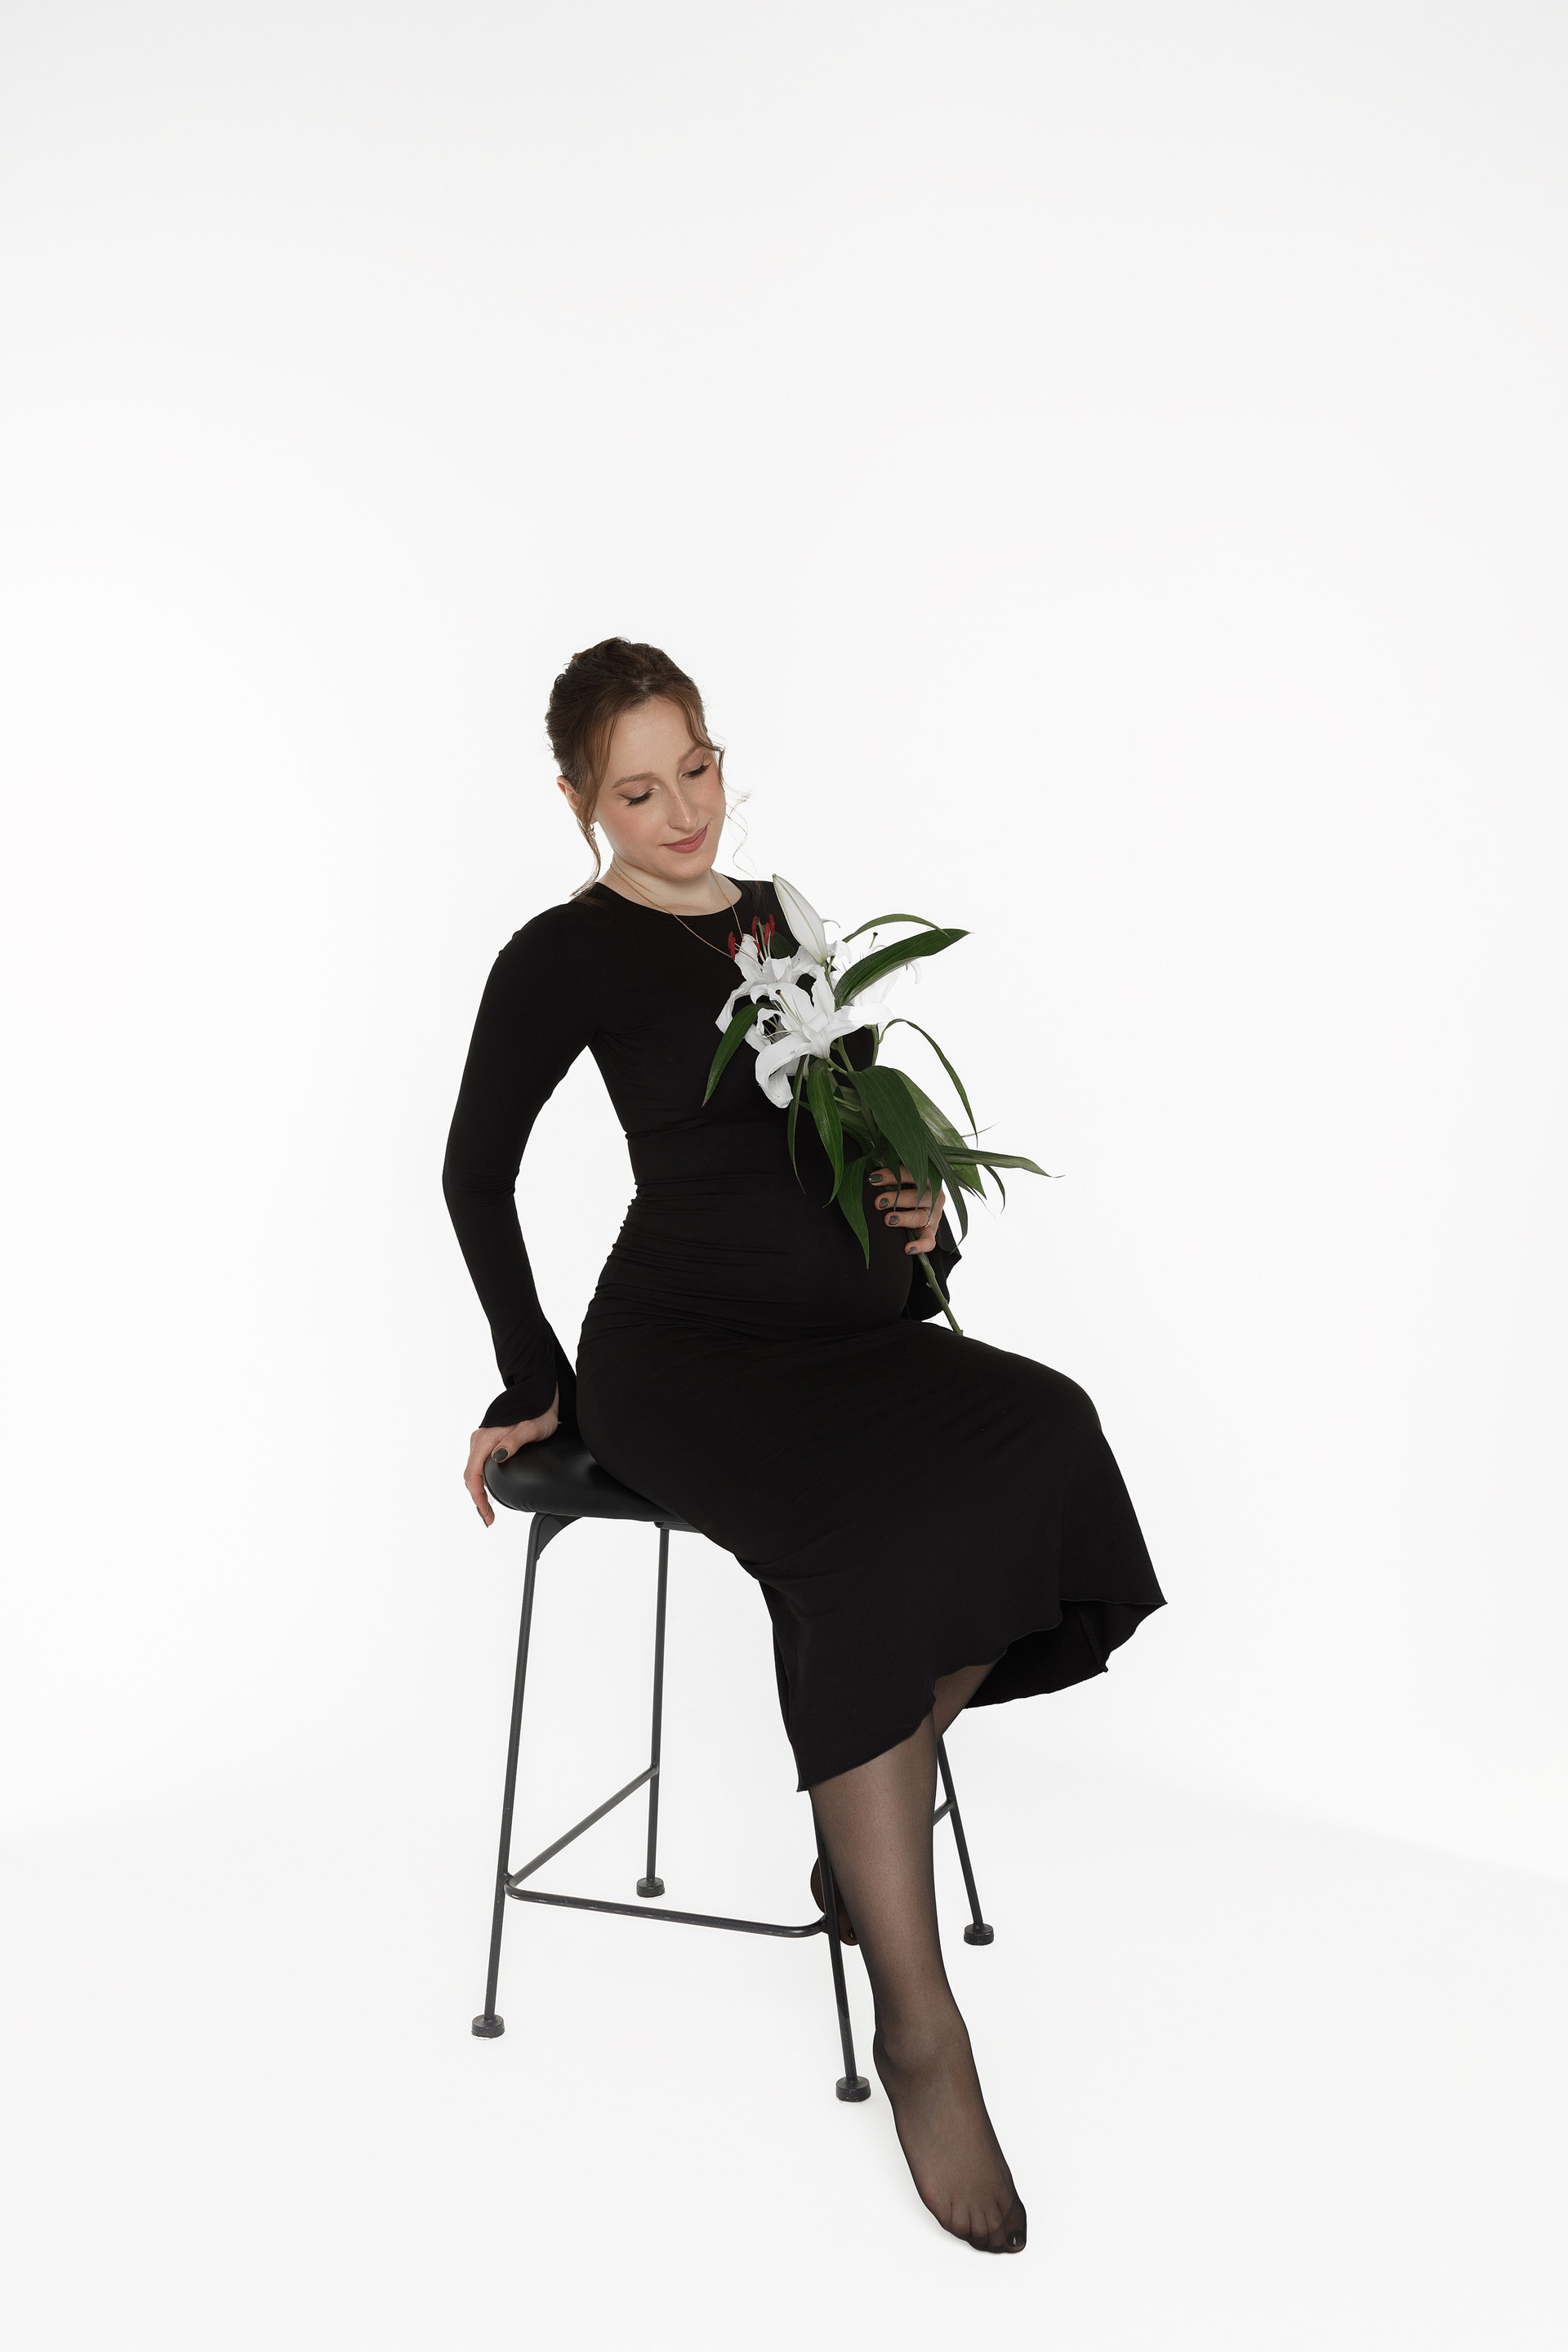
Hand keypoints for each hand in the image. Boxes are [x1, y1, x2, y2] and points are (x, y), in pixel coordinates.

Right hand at [463, 1385, 559, 1526]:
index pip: (473, 1474)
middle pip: (470, 1475)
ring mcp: (482, 1438)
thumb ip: (513, 1442)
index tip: (487, 1515)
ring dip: (478, 1489)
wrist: (538, 1393)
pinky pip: (478, 1462)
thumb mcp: (531, 1428)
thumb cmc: (539, 1410)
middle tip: (489, 1518)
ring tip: (487, 1508)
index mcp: (486, 1438)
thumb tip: (497, 1457)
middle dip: (477, 1498)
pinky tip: (488, 1488)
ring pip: (473, 1469)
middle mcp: (479, 1438)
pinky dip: (480, 1479)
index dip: (478, 1497)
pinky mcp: (487, 1439)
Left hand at [870, 1164, 946, 1254]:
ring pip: (920, 1217)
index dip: (891, 1175)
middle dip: (896, 1198)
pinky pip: (929, 1241)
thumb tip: (867, 1169)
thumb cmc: (906, 1185)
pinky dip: (920, 1245)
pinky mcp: (932, 1231)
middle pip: (917, 1196)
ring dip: (904, 1218)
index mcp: (927, 1176)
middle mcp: (934, 1195)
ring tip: (888, 1220)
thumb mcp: (903, 1175)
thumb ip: (891, 1171)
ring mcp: (934, 1214)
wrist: (923, 1203)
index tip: (872, 1179)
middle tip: (878, 1202)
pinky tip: (906, 1248)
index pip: (910, 1173)